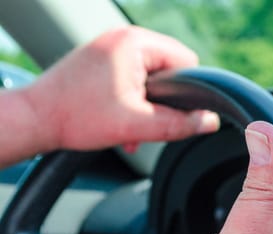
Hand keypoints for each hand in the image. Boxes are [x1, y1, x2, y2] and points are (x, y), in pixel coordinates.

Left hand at [24, 26, 218, 151]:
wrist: (34, 119)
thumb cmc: (75, 116)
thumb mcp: (136, 125)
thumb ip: (178, 124)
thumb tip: (210, 121)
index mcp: (135, 43)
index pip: (186, 61)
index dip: (188, 92)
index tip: (174, 114)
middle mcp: (123, 38)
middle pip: (169, 70)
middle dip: (164, 102)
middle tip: (147, 124)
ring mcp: (111, 46)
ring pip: (151, 76)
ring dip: (147, 105)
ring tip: (131, 128)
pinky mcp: (102, 59)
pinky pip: (132, 76)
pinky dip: (133, 100)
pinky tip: (122, 121)